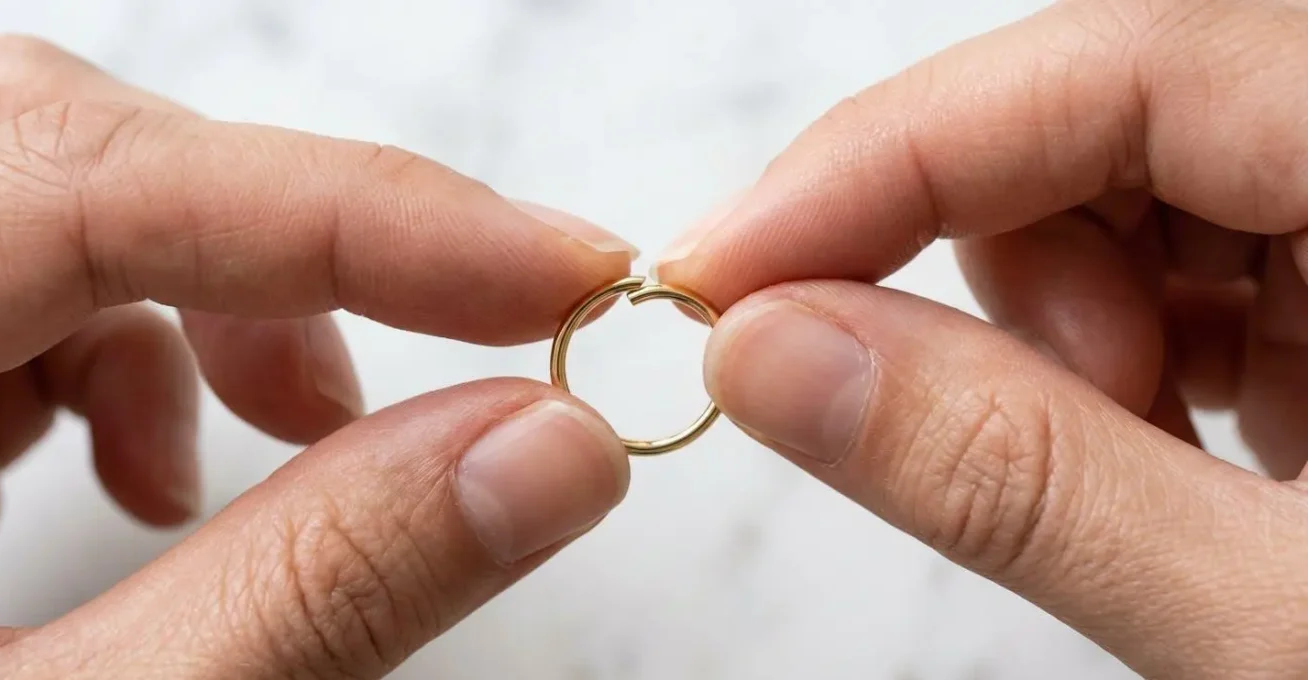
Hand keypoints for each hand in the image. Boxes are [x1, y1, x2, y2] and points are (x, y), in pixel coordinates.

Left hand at [0, 36, 636, 678]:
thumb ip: (318, 592)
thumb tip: (549, 452)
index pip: (89, 177)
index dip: (359, 211)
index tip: (560, 267)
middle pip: (60, 149)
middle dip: (285, 252)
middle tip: (460, 359)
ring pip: (43, 194)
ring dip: (203, 307)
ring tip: (277, 447)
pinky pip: (3, 272)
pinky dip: (117, 347)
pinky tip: (137, 471)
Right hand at [655, 0, 1307, 676]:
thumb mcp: (1290, 632)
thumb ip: (1016, 479)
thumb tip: (770, 354)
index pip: (1118, 65)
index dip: (884, 160)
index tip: (724, 269)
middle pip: (1115, 111)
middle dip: (1000, 274)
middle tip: (1011, 432)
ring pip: (1138, 181)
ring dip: (1071, 324)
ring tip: (1139, 464)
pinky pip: (1199, 249)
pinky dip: (1138, 351)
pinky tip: (1186, 447)